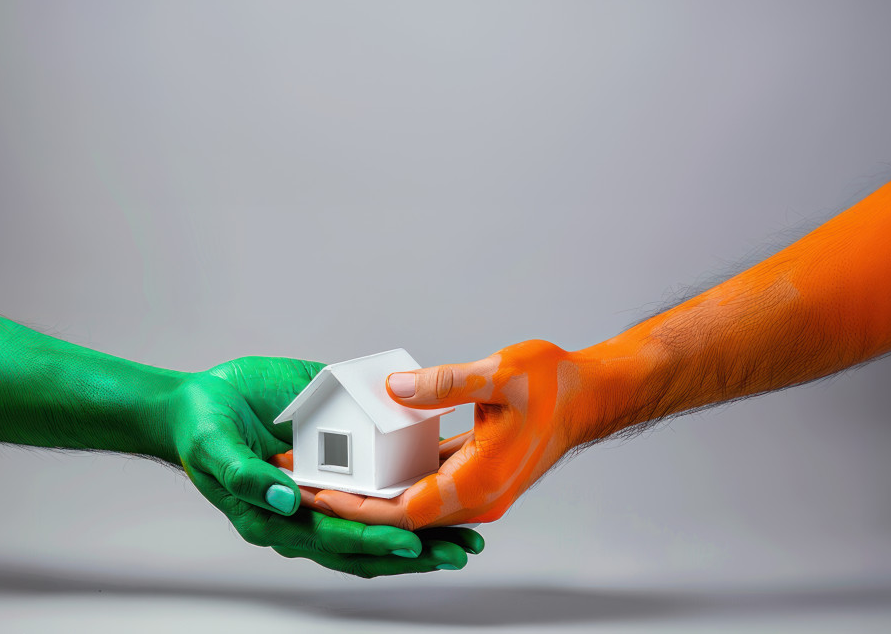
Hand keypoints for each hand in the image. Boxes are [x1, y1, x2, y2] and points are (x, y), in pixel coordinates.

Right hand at [165, 356, 483, 575]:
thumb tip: (286, 499)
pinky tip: (444, 487)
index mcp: (276, 519)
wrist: (196, 406)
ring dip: (423, 532)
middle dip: (417, 551)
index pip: (333, 540)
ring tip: (468, 535)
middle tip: (463, 551)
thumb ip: (245, 475)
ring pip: (378, 524)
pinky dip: (409, 493)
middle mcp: (305, 514)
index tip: (412, 542)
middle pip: (368, 545)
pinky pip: (375, 486)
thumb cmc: (200, 429)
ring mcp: (322, 492)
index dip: (373, 543)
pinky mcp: (333, 464)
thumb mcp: (212, 448)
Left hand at [310, 340, 587, 528]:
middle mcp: (474, 498)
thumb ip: (444, 385)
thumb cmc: (553, 386)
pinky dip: (394, 480)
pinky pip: (425, 485)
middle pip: (400, 516)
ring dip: (370, 495)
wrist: (588, 396)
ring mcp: (475, 491)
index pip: (403, 512)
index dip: (358, 508)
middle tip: (301, 488)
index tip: (319, 496)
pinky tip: (366, 464)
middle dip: (350, 505)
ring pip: (410, 505)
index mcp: (477, 483)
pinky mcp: (473, 477)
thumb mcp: (498, 374)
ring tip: (323, 476)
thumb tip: (394, 389)